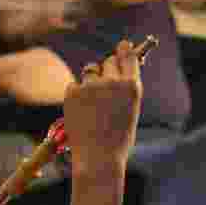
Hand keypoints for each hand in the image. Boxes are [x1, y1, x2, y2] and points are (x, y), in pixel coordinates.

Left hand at [62, 40, 141, 173]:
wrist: (98, 158)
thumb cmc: (117, 140)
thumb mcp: (130, 111)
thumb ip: (125, 89)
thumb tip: (118, 70)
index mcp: (132, 86)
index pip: (128, 56)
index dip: (124, 50)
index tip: (122, 46)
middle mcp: (112, 82)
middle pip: (108, 61)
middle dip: (106, 69)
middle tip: (104, 85)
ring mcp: (91, 86)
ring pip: (90, 71)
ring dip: (90, 81)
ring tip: (92, 105)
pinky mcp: (73, 92)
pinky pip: (74, 85)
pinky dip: (76, 94)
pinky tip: (81, 112)